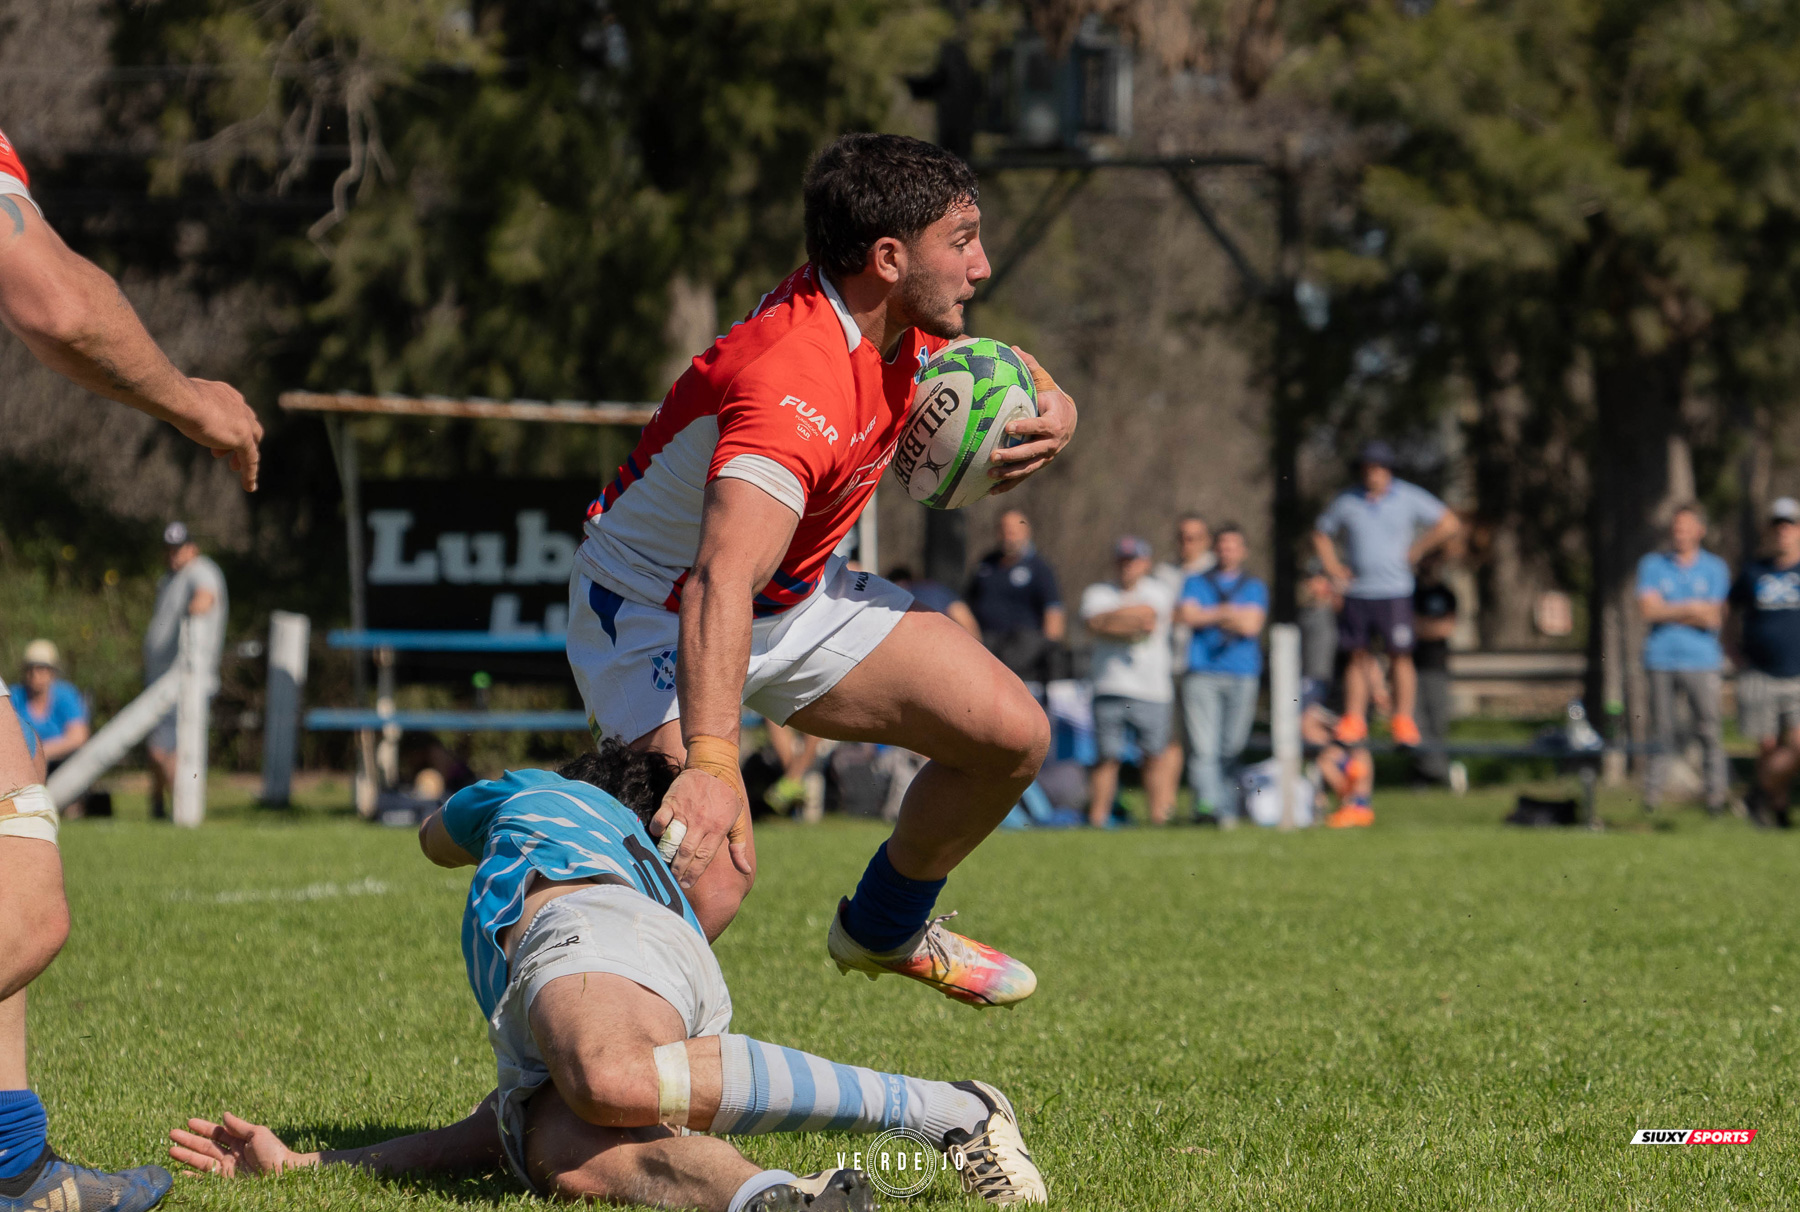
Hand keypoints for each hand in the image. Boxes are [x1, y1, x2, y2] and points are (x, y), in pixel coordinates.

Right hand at [169, 1113, 308, 1176]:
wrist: (283, 1176)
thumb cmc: (274, 1152)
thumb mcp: (257, 1133)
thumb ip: (239, 1125)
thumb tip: (224, 1115)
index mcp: (241, 1141)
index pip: (218, 1133)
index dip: (203, 1128)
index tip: (189, 1122)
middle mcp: (232, 1155)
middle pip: (206, 1146)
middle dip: (189, 1140)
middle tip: (172, 1133)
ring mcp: (228, 1169)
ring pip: (202, 1160)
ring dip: (186, 1155)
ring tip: (170, 1149)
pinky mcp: (225, 1183)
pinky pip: (205, 1178)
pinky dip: (193, 1175)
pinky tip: (181, 1172)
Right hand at [174, 378, 262, 491]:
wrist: (182, 399)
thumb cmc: (175, 396)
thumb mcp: (180, 398)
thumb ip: (182, 402)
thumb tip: (163, 399)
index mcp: (226, 394)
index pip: (235, 411)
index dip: (228, 424)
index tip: (216, 433)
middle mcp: (239, 406)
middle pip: (249, 426)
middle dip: (239, 440)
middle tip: (222, 453)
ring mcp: (243, 423)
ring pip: (251, 443)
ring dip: (243, 456)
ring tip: (233, 467)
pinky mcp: (243, 439)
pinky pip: (251, 460)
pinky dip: (250, 473)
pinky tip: (249, 487)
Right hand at [650, 768, 753, 888]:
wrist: (714, 765)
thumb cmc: (728, 796)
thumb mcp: (738, 821)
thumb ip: (739, 847)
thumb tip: (745, 870)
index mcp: (718, 829)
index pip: (703, 858)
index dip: (694, 874)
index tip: (686, 885)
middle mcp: (702, 822)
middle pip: (687, 853)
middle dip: (678, 870)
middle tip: (672, 880)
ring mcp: (686, 811)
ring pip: (673, 839)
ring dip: (666, 855)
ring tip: (662, 865)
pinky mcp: (673, 800)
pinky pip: (661, 818)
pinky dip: (657, 829)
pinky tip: (656, 837)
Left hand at [989, 348, 1075, 493]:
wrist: (1069, 419)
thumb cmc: (1050, 397)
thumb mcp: (1044, 382)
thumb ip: (1030, 367)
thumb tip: (1013, 348)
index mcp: (1054, 422)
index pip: (1040, 426)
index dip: (1026, 426)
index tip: (1008, 427)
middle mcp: (1052, 443)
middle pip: (1033, 452)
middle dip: (1014, 455)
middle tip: (994, 454)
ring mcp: (1045, 457)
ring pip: (1027, 468)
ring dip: (1009, 473)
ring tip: (989, 474)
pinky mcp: (1038, 465)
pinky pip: (1022, 477)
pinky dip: (1008, 485)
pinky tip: (989, 491)